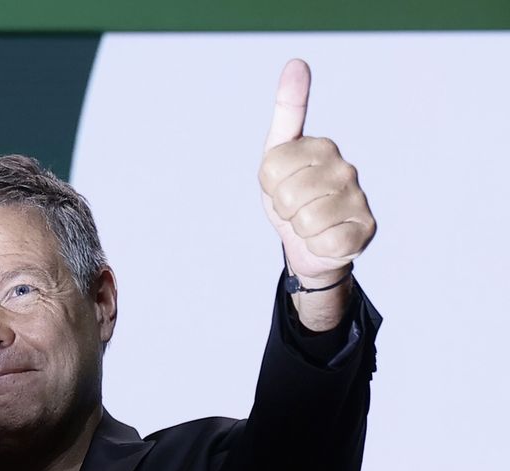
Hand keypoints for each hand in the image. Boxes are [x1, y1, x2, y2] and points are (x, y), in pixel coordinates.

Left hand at [259, 59, 375, 287]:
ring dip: (299, 229)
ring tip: (308, 223)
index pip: (270, 168)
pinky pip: (324, 241)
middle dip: (282, 209)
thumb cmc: (290, 198)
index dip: (267, 186)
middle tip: (295, 209)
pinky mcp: (366, 228)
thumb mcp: (276, 155)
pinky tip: (325, 238)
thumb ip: (287, 111)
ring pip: (305, 219)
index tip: (280, 186)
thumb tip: (297, 61)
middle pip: (286, 195)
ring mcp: (359, 197)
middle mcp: (345, 167)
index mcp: (321, 146)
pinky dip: (316, 245)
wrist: (309, 245)